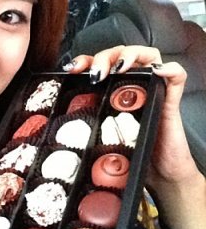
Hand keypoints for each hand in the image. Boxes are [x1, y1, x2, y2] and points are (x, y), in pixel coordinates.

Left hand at [67, 45, 205, 228]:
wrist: (159, 175)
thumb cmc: (129, 153)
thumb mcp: (100, 136)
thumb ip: (83, 126)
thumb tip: (52, 129)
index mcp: (114, 89)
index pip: (99, 63)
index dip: (85, 60)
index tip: (72, 69)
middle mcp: (134, 84)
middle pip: (121, 53)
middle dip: (105, 56)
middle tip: (95, 73)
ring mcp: (154, 88)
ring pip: (148, 54)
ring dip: (131, 55)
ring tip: (119, 68)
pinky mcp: (171, 99)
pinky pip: (177, 75)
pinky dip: (169, 68)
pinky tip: (156, 72)